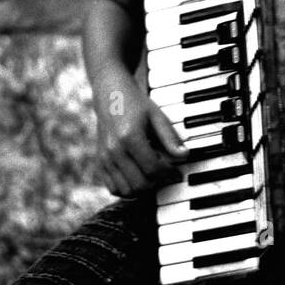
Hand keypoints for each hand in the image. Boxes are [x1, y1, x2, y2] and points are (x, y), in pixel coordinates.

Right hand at [92, 76, 189, 197]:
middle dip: (157, 183)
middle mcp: (114, 150)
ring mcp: (105, 158)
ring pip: (126, 190)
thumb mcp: (157, 116)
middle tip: (168, 176)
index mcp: (130, 137)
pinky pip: (113, 188)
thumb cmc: (135, 103)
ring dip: (143, 189)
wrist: (110, 94)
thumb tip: (185, 156)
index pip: (152, 168)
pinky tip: (139, 179)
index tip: (178, 173)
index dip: (169, 175)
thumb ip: (170, 138)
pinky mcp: (100, 162)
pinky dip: (128, 190)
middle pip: (140, 184)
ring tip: (154, 177)